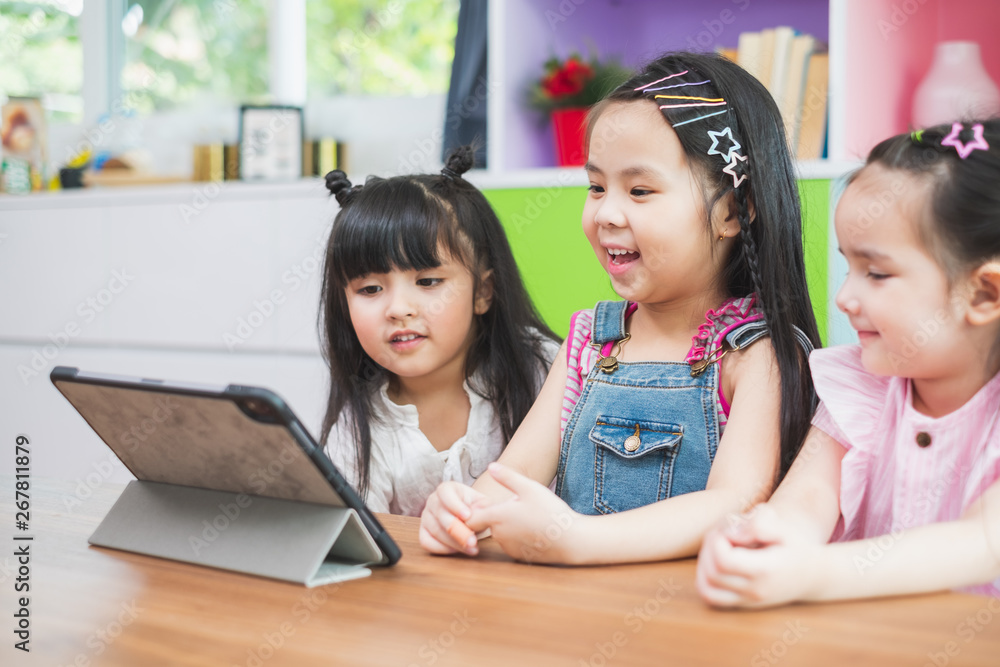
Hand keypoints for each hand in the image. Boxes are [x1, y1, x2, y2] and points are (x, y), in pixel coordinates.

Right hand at [419, 481, 490, 555]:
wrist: (472, 520)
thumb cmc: (476, 510)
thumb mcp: (483, 504)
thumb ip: (484, 506)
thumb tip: (479, 513)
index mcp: (447, 489)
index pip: (445, 493)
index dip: (455, 505)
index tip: (468, 516)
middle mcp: (433, 500)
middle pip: (440, 514)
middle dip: (457, 530)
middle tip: (472, 540)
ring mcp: (426, 517)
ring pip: (435, 530)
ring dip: (454, 542)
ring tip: (471, 548)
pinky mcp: (423, 532)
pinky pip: (426, 542)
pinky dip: (442, 549)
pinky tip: (457, 550)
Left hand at [467, 463, 583, 563]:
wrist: (571, 541)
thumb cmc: (551, 512)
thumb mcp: (530, 488)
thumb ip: (507, 477)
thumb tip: (491, 466)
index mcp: (497, 517)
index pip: (470, 518)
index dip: (473, 511)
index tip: (484, 504)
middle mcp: (498, 535)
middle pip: (487, 524)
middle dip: (496, 514)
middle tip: (516, 505)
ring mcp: (508, 547)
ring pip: (500, 534)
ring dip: (507, 526)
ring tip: (528, 517)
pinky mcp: (518, 556)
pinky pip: (511, 544)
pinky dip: (517, 537)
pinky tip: (533, 530)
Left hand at [696, 504, 820, 607]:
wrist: (813, 577)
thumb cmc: (796, 547)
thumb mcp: (784, 529)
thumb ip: (758, 524)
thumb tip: (730, 534)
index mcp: (765, 570)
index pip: (724, 560)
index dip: (717, 540)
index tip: (729, 530)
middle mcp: (754, 590)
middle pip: (712, 573)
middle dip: (708, 548)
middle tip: (721, 535)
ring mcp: (747, 601)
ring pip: (706, 589)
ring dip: (703, 565)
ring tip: (716, 549)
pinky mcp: (742, 605)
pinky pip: (711, 598)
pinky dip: (704, 580)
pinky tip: (715, 562)